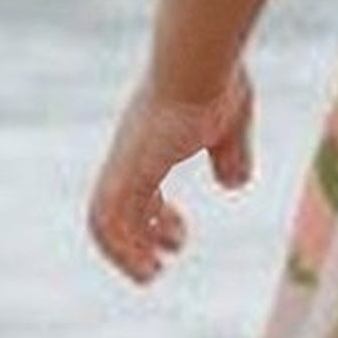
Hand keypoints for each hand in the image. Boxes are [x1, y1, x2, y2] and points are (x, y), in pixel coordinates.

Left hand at [86, 63, 254, 284]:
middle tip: (157, 268)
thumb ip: (231, 153)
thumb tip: (234, 183)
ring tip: (150, 277)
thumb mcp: (230, 125)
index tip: (179, 240)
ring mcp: (126, 161)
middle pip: (111, 208)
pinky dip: (124, 247)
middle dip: (132, 241)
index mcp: (149, 143)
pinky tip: (151, 265)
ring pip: (104, 218)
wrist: (197, 61)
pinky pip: (112, 218)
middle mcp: (129, 154)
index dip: (154, 220)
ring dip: (123, 253)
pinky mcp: (130, 169)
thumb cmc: (216, 81)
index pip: (137, 190)